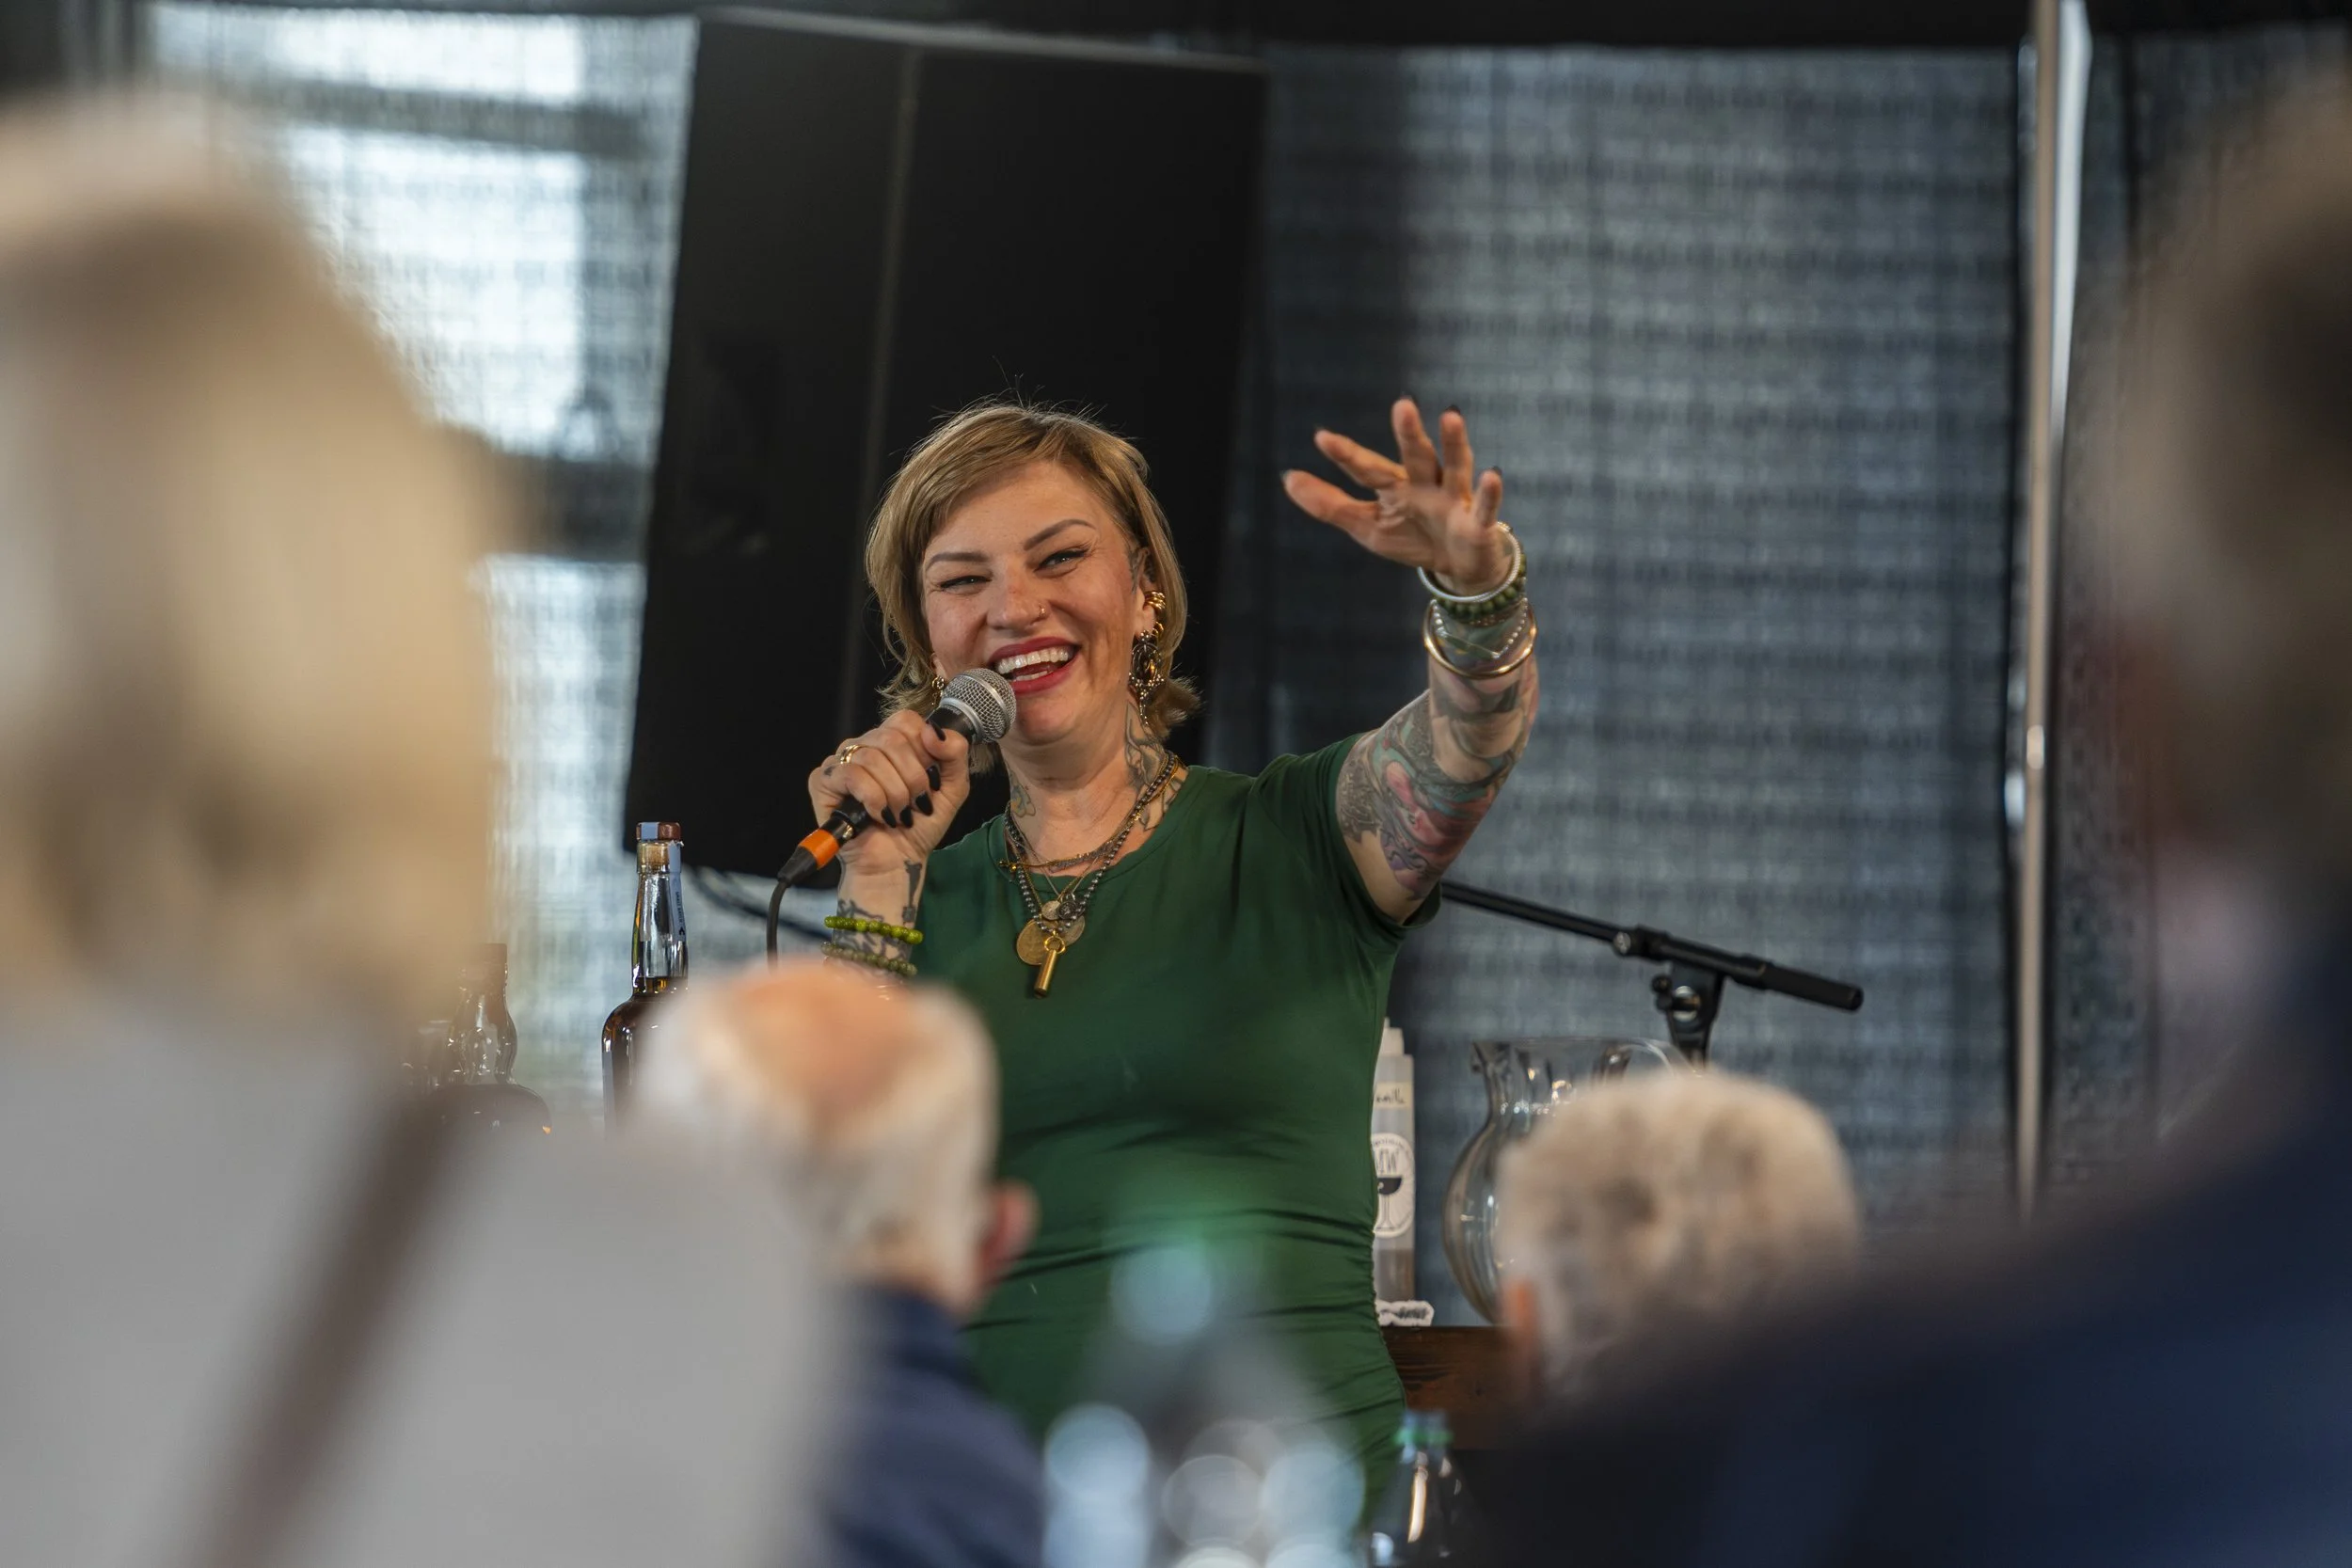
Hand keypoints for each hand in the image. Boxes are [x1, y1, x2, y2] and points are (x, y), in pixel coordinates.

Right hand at [805, 706, 972, 866]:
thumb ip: (955, 752)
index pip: (906, 720)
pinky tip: (878, 815)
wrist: (899, 861)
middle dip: (912, 777)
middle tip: (917, 803)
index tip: (931, 780)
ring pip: (871, 757)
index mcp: (892, 742)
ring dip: (894, 792)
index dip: (924, 750)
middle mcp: (865, 746)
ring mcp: (842, 761)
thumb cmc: (921, 825)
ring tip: (899, 814)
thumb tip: (933, 730)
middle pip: (891, 738)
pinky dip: (873, 798)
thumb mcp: (953, 787)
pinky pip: (851, 774)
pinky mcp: (823, 780)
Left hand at [1282, 398, 1510, 592]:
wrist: (1457, 568)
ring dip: (1454, 443)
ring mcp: (1454, 499)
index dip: (1347, 455)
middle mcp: (1426, 484)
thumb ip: (1330, 504)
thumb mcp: (1366, 526)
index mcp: (1395, 485)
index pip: (1368, 468)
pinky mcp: (1478, 521)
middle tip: (1402, 404)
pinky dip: (1489, 492)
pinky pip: (1485, 506)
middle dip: (1408, 433)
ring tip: (1450, 416)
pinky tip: (1492, 475)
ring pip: (1455, 466)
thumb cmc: (1412, 538)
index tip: (1322, 439)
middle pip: (1415, 456)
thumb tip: (1289, 479)